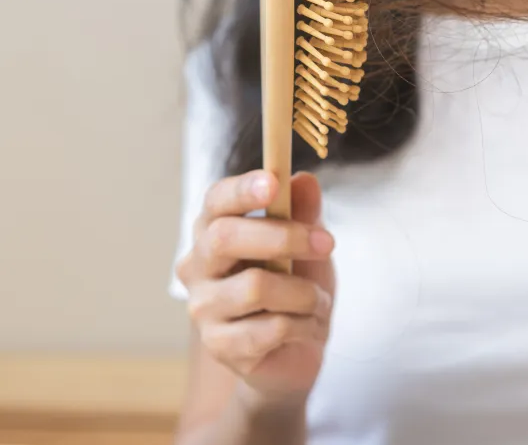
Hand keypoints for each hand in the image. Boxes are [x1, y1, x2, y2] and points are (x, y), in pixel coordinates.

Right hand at [175, 170, 335, 404]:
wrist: (297, 349)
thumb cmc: (296, 286)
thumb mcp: (308, 244)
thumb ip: (304, 211)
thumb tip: (305, 180)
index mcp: (214, 231)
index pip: (216, 200)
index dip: (242, 189)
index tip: (273, 182)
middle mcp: (198, 266)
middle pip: (225, 237)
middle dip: (284, 237)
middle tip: (327, 243)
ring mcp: (203, 308)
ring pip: (256, 286)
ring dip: (304, 293)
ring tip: (317, 300)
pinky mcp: (219, 345)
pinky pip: (270, 327)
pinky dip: (304, 324)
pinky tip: (308, 326)